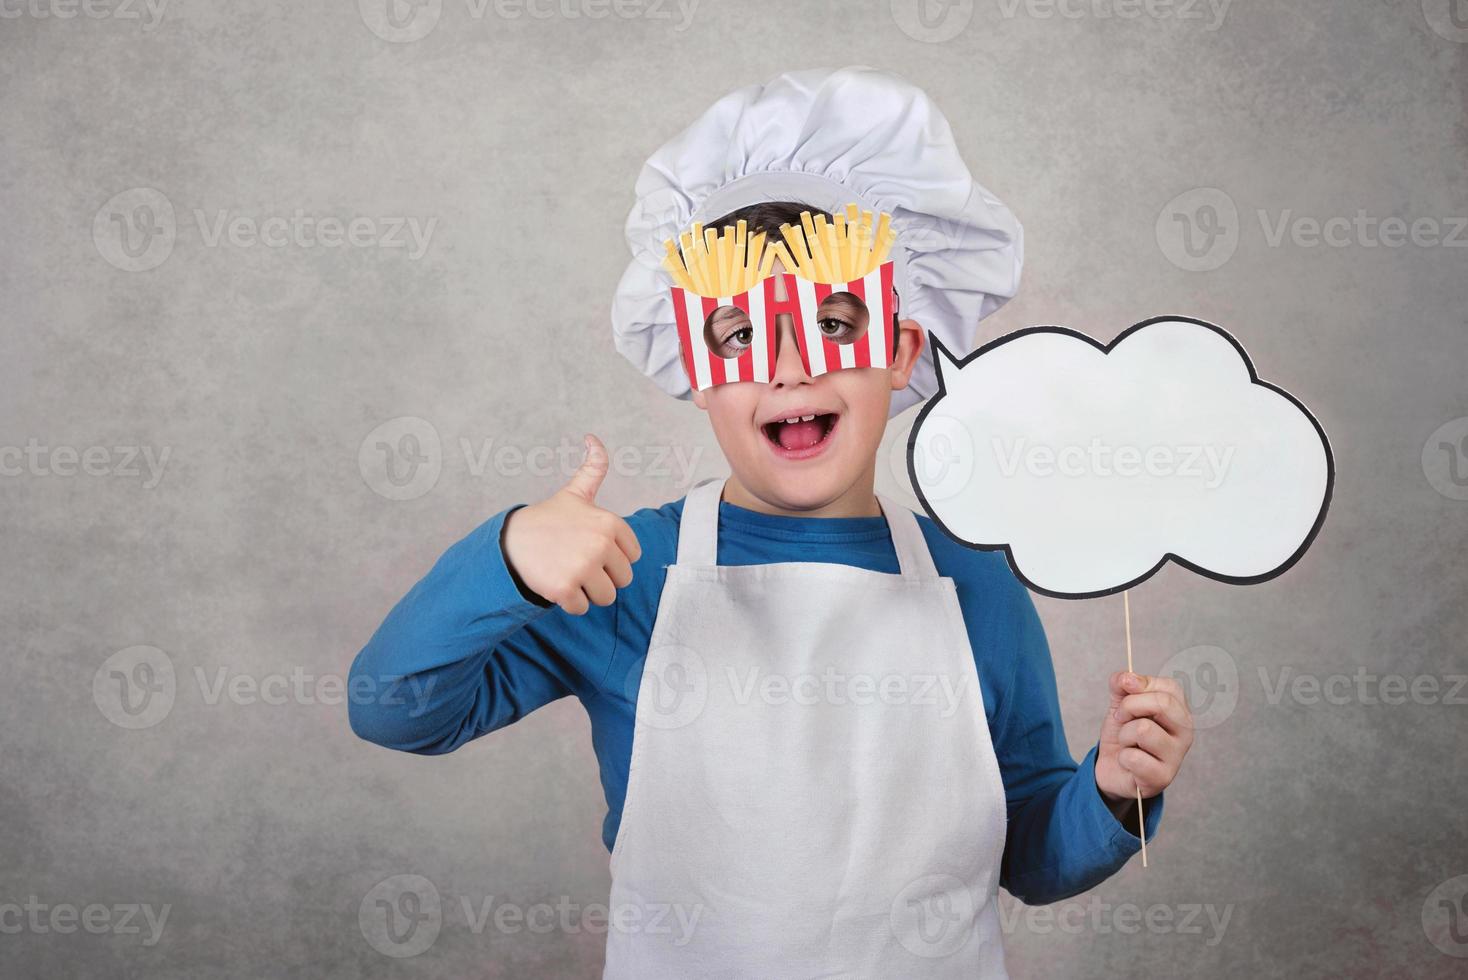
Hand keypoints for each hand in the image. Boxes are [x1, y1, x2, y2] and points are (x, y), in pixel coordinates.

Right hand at [501, 434, 641, 615]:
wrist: (510, 542)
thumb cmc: (547, 520)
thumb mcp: (574, 493)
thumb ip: (593, 469)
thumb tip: (593, 437)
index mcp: (610, 522)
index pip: (633, 557)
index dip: (613, 557)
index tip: (591, 548)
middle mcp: (600, 544)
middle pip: (622, 580)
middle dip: (602, 577)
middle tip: (577, 563)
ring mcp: (583, 567)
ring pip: (606, 597)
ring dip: (587, 592)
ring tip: (567, 573)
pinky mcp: (565, 589)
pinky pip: (581, 609)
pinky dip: (569, 603)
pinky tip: (555, 585)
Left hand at [1095, 671, 1193, 805]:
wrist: (1112, 768)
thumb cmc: (1124, 735)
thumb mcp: (1120, 704)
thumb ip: (1122, 685)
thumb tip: (1126, 677)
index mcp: (1179, 711)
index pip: (1169, 687)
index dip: (1140, 685)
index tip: (1125, 694)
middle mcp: (1186, 732)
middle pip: (1162, 703)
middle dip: (1129, 707)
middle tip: (1121, 719)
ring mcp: (1177, 756)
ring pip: (1143, 729)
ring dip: (1124, 735)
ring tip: (1128, 744)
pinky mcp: (1163, 777)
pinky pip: (1133, 757)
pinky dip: (1122, 758)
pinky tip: (1129, 763)